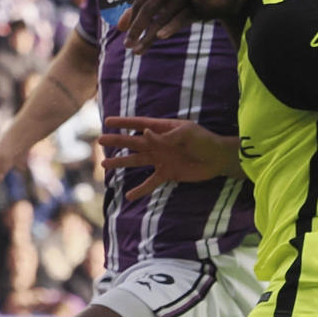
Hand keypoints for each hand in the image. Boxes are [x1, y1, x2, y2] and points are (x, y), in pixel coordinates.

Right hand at [99, 116, 238, 200]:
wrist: (217, 159)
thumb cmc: (204, 141)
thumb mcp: (187, 133)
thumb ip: (165, 135)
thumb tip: (145, 133)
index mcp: (163, 129)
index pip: (139, 124)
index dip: (123, 123)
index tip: (108, 121)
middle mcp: (159, 144)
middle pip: (133, 142)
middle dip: (117, 141)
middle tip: (100, 140)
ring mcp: (161, 159)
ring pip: (137, 161)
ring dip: (121, 163)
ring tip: (105, 164)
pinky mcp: (167, 173)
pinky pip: (151, 182)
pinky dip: (140, 189)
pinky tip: (129, 195)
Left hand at [123, 0, 193, 52]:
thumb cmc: (185, 0)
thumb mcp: (163, 2)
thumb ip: (142, 10)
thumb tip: (119, 26)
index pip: (140, 2)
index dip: (131, 19)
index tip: (123, 34)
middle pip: (148, 9)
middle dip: (136, 29)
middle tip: (126, 45)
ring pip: (162, 17)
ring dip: (149, 36)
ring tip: (138, 50)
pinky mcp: (197, 6)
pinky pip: (181, 18)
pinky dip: (170, 27)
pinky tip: (160, 36)